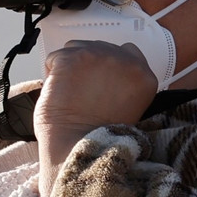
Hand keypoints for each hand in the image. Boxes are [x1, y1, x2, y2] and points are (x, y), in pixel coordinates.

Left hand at [35, 40, 157, 196]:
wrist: (81, 148)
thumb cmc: (100, 136)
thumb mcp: (130, 105)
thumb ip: (125, 82)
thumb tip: (104, 71)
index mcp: (144, 76)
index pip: (128, 52)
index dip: (110, 65)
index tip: (101, 80)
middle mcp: (126, 61)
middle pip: (100, 47)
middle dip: (89, 65)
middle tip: (83, 91)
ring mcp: (100, 56)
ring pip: (76, 48)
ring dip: (70, 66)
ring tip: (71, 92)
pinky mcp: (73, 58)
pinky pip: (56, 57)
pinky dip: (52, 73)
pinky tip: (60, 92)